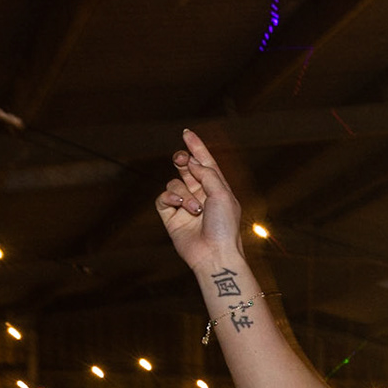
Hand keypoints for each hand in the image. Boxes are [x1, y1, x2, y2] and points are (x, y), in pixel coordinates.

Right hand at [155, 129, 242, 271]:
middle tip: (181, 158)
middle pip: (186, 169)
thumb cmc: (224, 226)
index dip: (196, 147)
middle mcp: (202, 195)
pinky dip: (169, 198)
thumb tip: (191, 162)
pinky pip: (163, 198)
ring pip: (174, 183)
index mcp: (218, 188)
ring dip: (183, 192)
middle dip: (182, 160)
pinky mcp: (171, 216)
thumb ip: (207, 173)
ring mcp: (185, 205)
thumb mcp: (222, 194)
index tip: (186, 133)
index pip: (205, 162)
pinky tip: (179, 206)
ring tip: (194, 208)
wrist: (214, 254)